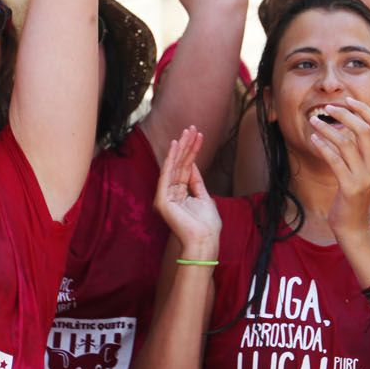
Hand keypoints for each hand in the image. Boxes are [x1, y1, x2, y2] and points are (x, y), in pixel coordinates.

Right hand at [154, 127, 221, 258]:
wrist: (205, 241)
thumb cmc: (207, 225)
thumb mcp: (204, 197)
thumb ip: (196, 182)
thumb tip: (192, 166)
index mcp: (180, 194)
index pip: (186, 168)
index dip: (192, 151)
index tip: (198, 135)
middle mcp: (171, 193)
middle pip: (179, 164)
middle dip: (186, 145)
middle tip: (192, 127)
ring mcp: (165, 196)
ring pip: (173, 166)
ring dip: (181, 148)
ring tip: (187, 131)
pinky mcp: (162, 200)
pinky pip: (166, 174)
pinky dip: (171, 159)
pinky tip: (175, 145)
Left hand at [307, 97, 369, 237]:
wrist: (353, 226)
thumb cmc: (352, 195)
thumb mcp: (360, 170)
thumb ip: (358, 150)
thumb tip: (347, 125)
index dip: (364, 108)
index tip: (348, 99)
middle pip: (364, 130)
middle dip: (345, 114)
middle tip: (327, 108)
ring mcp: (364, 177)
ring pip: (347, 143)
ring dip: (327, 128)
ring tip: (313, 121)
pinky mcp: (350, 188)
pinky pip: (335, 161)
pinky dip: (323, 147)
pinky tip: (313, 140)